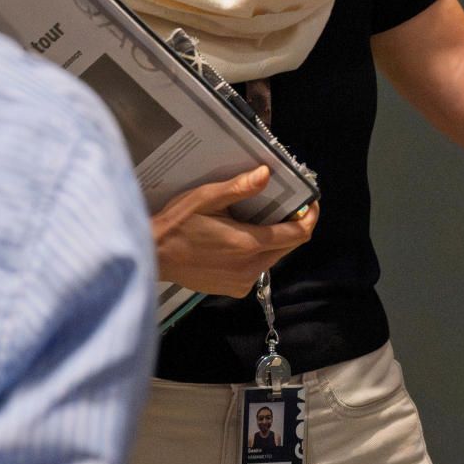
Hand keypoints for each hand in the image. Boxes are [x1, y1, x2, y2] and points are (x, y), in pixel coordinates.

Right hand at [149, 166, 316, 298]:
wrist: (153, 257)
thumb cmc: (178, 224)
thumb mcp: (206, 198)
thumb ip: (239, 188)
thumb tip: (267, 174)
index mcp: (248, 244)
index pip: (297, 234)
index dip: (310, 217)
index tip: (310, 203)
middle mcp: (250, 268)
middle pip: (288, 247)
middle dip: (292, 226)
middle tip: (283, 207)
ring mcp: (242, 282)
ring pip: (273, 258)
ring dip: (274, 240)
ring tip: (257, 220)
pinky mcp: (233, 289)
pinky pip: (257, 269)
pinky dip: (257, 254)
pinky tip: (240, 240)